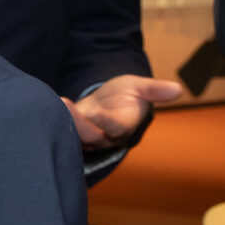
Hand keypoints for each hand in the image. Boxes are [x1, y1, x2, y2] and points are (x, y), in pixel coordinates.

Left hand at [61, 75, 182, 148]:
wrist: (108, 100)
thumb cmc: (126, 93)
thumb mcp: (140, 86)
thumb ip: (155, 89)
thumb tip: (178, 89)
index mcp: (125, 125)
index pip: (116, 128)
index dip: (106, 121)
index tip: (95, 110)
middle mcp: (107, 136)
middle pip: (92, 137)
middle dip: (78, 123)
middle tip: (63, 104)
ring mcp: (89, 137)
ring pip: (76, 138)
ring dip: (64, 122)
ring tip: (55, 104)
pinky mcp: (74, 134)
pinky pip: (64, 134)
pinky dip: (55, 123)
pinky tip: (46, 107)